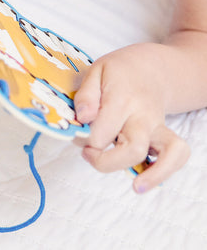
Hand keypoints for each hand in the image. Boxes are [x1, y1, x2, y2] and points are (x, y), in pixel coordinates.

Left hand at [73, 44, 189, 192]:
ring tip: (134, 185)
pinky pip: (177, 155)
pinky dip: (165, 172)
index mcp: (121, 98)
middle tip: (88, 153)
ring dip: (149, 174)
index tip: (76, 135)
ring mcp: (157, 126)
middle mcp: (142, 115)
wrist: (151, 69)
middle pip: (133, 148)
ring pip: (165, 154)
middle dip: (106, 161)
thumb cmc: (118, 71)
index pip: (103, 130)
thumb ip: (86, 94)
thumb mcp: (96, 71)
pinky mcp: (166, 136)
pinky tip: (145, 182)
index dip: (85, 140)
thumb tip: (83, 118)